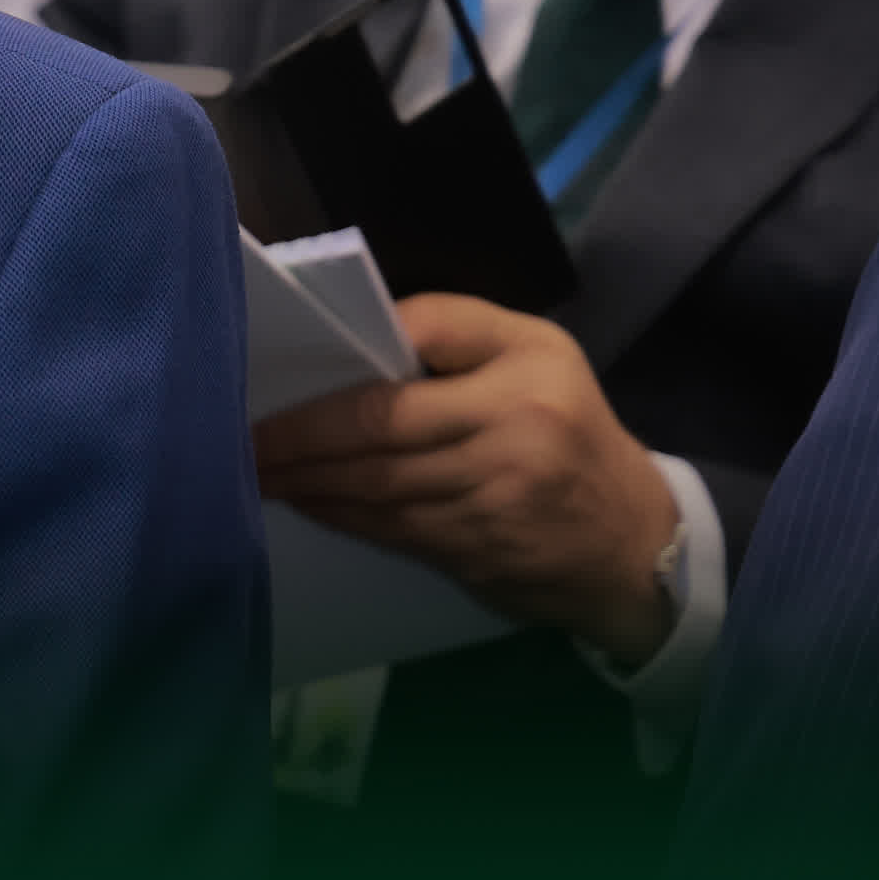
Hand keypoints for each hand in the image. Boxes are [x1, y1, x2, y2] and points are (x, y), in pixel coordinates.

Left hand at [253, 294, 681, 664]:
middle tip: (244, 433)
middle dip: (300, 432)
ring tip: (256, 469)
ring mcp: (499, 491)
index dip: (347, 347)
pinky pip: (390, 525)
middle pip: (380, 420)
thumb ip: (455, 334)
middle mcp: (518, 422)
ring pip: (376, 481)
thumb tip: (353, 336)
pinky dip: (339, 512)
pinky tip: (305, 500)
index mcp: (528, 361)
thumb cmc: (567, 429)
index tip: (283, 357)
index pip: (420, 332)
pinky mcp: (479, 547)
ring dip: (307, 478)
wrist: (635, 543)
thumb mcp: (538, 357)